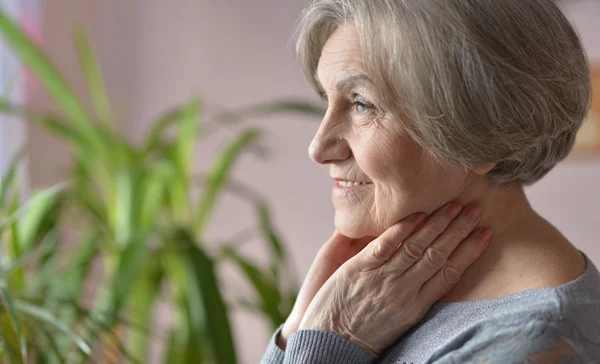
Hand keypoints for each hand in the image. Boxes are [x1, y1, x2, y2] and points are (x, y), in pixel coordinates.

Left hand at [297, 203, 491, 356]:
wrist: (331, 343)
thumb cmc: (364, 333)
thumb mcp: (399, 320)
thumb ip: (415, 296)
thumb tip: (430, 275)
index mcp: (416, 305)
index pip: (450, 273)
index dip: (469, 251)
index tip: (485, 233)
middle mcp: (404, 291)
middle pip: (438, 255)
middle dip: (459, 230)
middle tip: (475, 209)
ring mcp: (382, 278)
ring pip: (416, 246)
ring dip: (437, 224)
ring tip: (453, 206)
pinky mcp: (359, 269)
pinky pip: (385, 245)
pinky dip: (401, 229)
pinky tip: (417, 215)